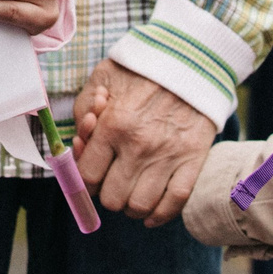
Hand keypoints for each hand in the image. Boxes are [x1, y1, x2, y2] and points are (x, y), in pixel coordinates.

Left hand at [70, 60, 217, 226]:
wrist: (191, 59)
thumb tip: (79, 147)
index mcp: (112, 125)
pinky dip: (159, 215)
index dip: (84, 182)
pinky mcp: (193, 159)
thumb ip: (83, 112)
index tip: (91, 177)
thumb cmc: (141, 69)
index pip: (88, 176)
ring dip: (130, 207)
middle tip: (112, 182)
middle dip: (107, 194)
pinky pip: (174, 203)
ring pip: (139, 206)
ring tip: (130, 193)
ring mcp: (167, 155)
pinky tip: (150, 213)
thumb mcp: (102, 79)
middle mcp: (138, 145)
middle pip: (112, 198)